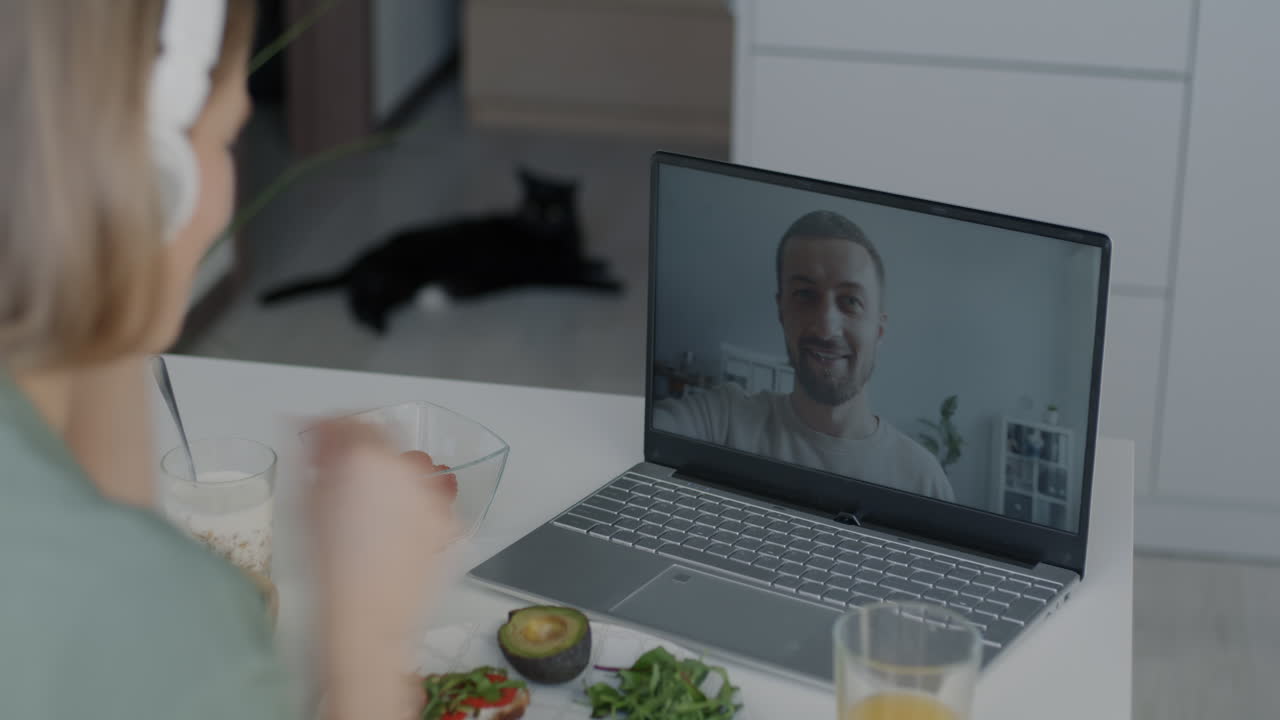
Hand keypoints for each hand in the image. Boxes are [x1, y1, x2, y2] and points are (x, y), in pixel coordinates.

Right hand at [305, 418, 458, 718]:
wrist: (366, 621)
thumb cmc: (328, 571)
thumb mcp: (305, 504)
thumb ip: (314, 458)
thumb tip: (313, 434)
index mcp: (365, 457)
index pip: (351, 420)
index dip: (332, 426)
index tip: (322, 437)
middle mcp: (406, 468)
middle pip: (384, 440)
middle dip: (363, 451)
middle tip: (341, 476)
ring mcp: (432, 494)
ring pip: (411, 468)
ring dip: (391, 476)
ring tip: (370, 508)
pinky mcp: (449, 520)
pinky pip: (428, 499)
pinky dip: (412, 505)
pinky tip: (392, 531)